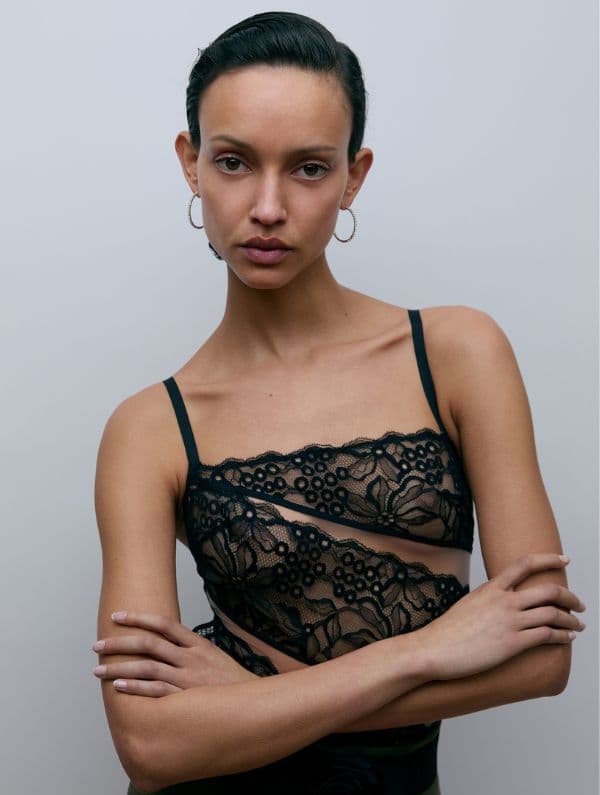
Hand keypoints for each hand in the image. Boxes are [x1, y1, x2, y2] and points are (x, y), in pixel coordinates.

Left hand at [92, 611, 257, 695]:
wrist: (251, 704)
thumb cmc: (229, 682)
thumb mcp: (213, 656)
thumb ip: (190, 649)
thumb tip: (167, 643)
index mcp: (197, 644)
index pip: (163, 624)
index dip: (138, 618)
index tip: (117, 616)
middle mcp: (190, 658)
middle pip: (149, 644)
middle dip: (120, 642)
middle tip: (98, 644)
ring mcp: (187, 678)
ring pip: (146, 668)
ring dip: (119, 668)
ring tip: (98, 670)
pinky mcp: (184, 698)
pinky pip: (155, 692)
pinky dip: (135, 689)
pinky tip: (118, 687)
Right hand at [411, 553, 585, 680]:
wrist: (434, 649)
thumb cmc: (447, 631)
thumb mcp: (469, 604)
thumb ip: (488, 599)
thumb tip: (499, 600)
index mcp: (492, 587)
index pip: (526, 564)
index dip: (549, 559)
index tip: (564, 559)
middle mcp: (504, 600)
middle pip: (548, 590)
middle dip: (570, 596)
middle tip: (579, 604)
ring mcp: (509, 621)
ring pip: (553, 613)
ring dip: (571, 619)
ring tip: (578, 624)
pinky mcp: (512, 643)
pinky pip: (547, 635)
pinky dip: (563, 635)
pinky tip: (568, 637)